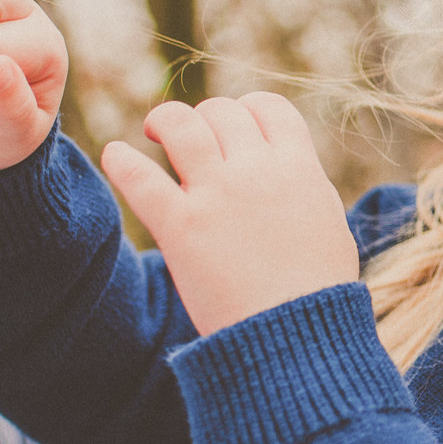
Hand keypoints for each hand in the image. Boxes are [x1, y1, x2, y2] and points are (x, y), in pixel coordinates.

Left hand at [100, 94, 362, 335]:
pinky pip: (141, 179)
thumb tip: (288, 167)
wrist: (295, 336)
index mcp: (298, 168)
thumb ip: (304, 185)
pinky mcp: (180, 227)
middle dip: (206, 118)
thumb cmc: (317, 289)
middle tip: (192, 137)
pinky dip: (121, 163)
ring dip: (165, 121)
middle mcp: (257, 171)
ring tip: (154, 132)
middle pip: (221, 111)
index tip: (236, 127)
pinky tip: (114, 156)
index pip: (268, 107)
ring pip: (181, 126)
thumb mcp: (328, 221)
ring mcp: (216, 195)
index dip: (247, 110)